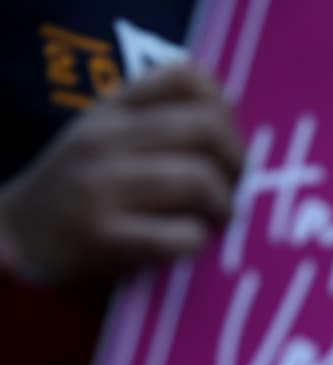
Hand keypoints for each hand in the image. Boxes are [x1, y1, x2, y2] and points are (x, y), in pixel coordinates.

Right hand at [0, 63, 243, 287]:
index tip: (224, 142)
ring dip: (224, 206)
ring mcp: (100, 187)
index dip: (223, 108)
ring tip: (214, 220)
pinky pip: (183, 234)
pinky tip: (188, 244)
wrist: (21, 239)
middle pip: (208, 128)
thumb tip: (231, 114)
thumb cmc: (84, 191)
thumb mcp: (111, 139)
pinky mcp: (104, 238)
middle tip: (233, 188)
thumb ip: (161, 119)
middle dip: (237, 163)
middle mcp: (104, 140)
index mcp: (111, 111)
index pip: (185, 77)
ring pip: (200, 179)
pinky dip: (199, 242)